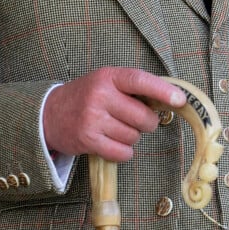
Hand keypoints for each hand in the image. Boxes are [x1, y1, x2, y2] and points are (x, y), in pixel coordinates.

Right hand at [43, 67, 186, 161]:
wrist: (48, 114)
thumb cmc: (85, 97)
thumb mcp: (105, 82)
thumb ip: (132, 88)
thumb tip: (170, 100)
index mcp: (107, 77)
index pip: (140, 81)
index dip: (163, 91)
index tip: (180, 100)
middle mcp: (100, 96)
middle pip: (142, 117)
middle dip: (146, 123)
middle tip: (135, 120)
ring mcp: (93, 119)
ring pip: (133, 137)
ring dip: (131, 137)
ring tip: (114, 129)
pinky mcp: (88, 140)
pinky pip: (122, 152)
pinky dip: (123, 152)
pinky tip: (111, 143)